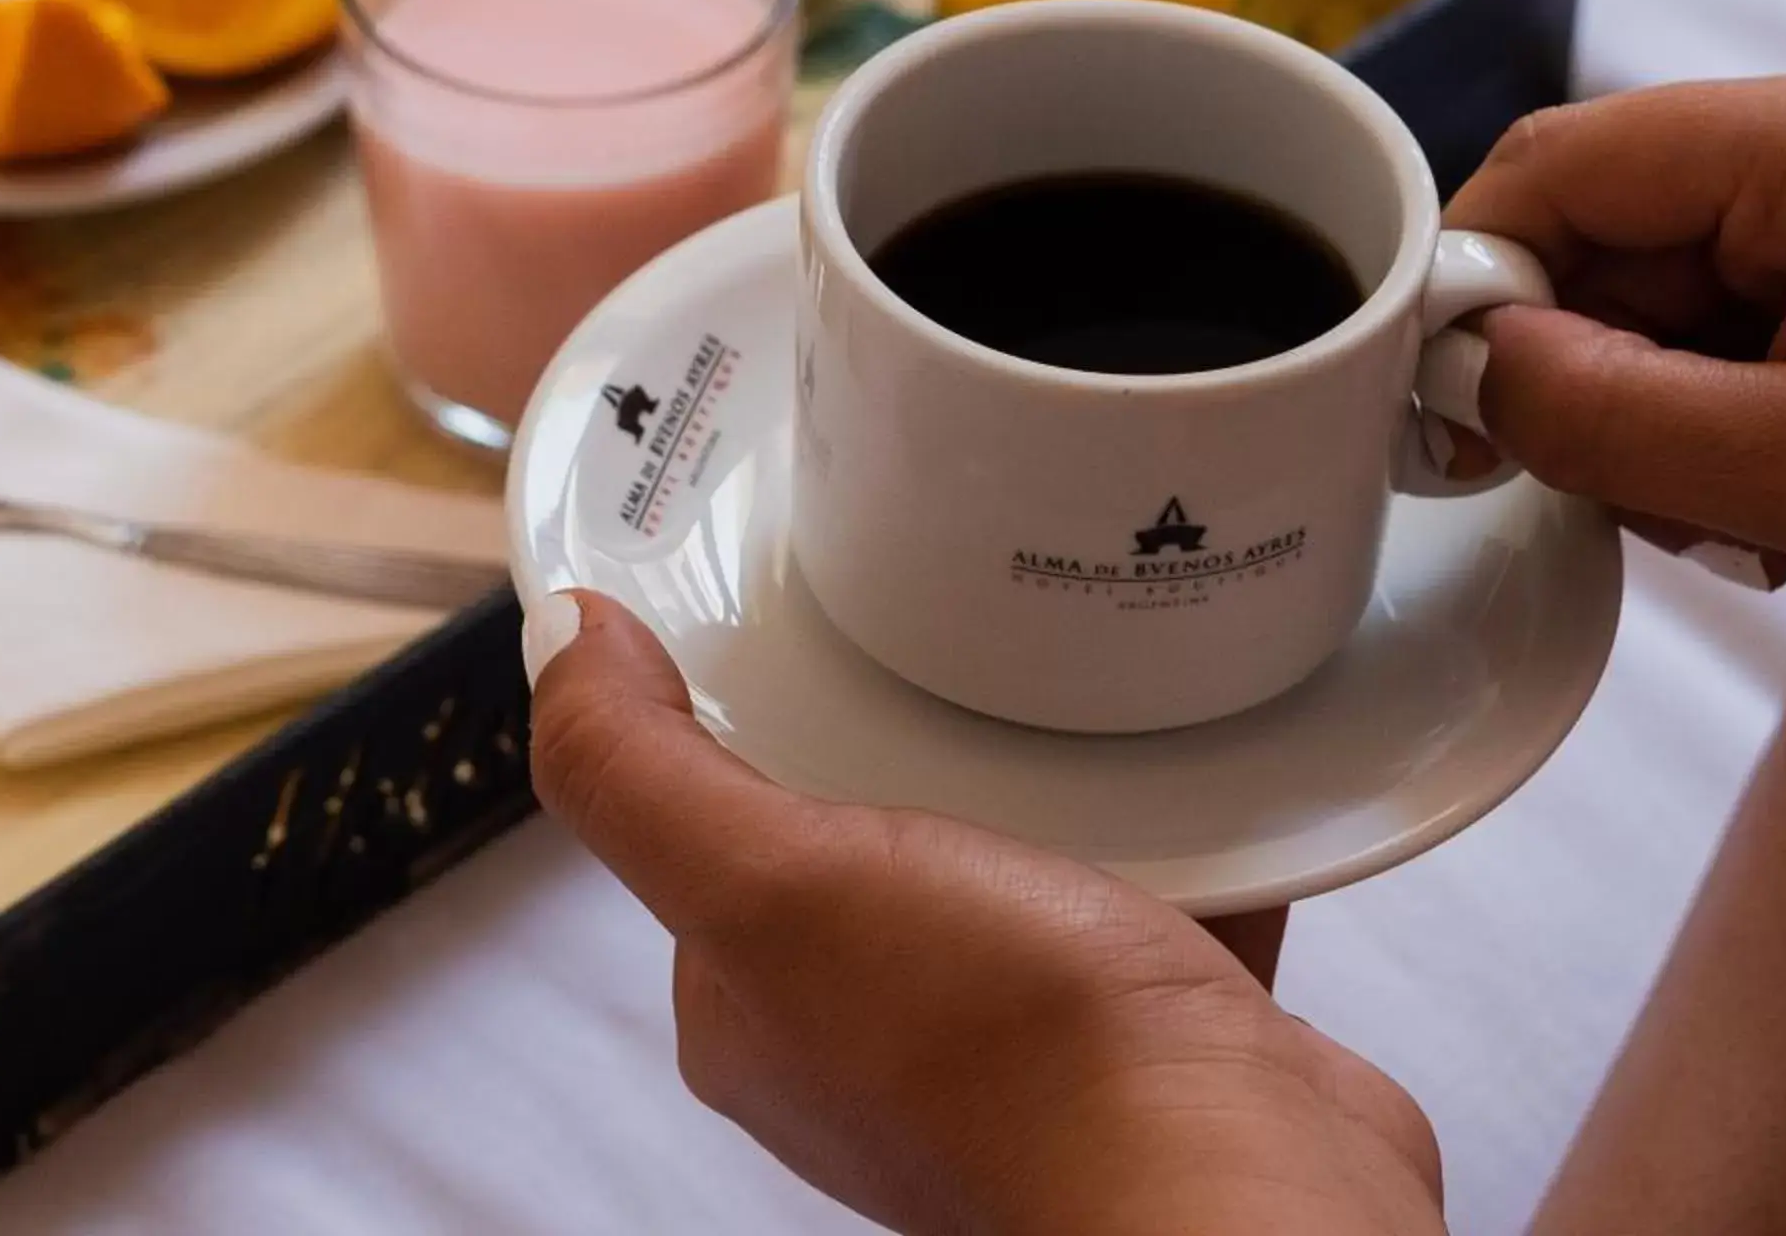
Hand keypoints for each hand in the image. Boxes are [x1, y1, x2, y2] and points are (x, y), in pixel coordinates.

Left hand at [525, 590, 1443, 1235]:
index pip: (710, 830)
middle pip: (864, 833)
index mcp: (755, 1012)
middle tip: (941, 616)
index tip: (784, 607)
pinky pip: (1146, 892)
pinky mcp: (1141, 1031)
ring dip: (1039, 773)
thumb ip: (640, 769)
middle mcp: (869, 1039)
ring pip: (1009, 859)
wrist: (1229, 1183)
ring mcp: (1011, 1042)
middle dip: (900, 731)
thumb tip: (556, 640)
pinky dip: (1166, 825)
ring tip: (1066, 665)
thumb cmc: (1003, 1051)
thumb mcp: (770, 880)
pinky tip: (1183, 746)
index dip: (734, 716)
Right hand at [1449, 49, 1785, 678]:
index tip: (1450, 418)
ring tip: (1740, 522)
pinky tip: (1778, 497)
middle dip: (1588, 373)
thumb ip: (1606, 416)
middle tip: (1636, 506)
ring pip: (1663, 282)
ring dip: (1658, 411)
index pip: (1563, 164)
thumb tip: (1465, 374)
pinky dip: (1722, 409)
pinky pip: (1736, 309)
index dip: (1478, 287)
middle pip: (1608, 227)